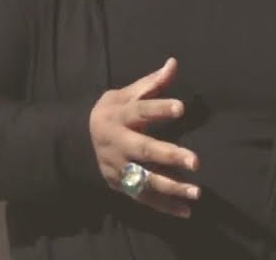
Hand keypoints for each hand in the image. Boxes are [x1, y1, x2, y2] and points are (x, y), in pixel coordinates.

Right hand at [89, 57, 201, 217]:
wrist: (78, 141)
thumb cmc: (112, 113)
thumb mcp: (125, 94)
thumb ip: (151, 83)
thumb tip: (173, 63)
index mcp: (119, 116)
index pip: (140, 110)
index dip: (159, 108)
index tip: (181, 107)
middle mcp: (117, 143)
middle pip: (143, 150)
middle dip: (169, 156)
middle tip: (196, 162)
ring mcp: (118, 167)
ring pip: (144, 179)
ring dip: (171, 187)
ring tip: (197, 192)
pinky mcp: (120, 185)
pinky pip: (143, 199)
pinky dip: (164, 207)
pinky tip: (186, 212)